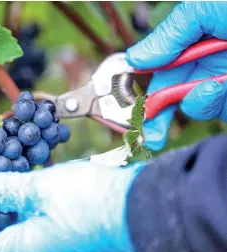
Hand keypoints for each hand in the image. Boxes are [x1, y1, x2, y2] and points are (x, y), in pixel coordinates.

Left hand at [0, 160, 144, 251]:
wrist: (139, 207)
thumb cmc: (89, 200)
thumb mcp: (41, 187)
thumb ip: (6, 189)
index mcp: (29, 248)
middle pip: (4, 243)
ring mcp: (62, 251)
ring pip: (26, 235)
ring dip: (11, 215)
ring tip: (2, 190)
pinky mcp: (76, 240)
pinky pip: (44, 230)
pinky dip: (32, 215)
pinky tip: (34, 193)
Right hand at [126, 1, 226, 150]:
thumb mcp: (206, 8)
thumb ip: (170, 34)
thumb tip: (135, 58)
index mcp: (197, 41)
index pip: (163, 71)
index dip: (149, 91)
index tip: (138, 113)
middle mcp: (209, 63)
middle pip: (176, 94)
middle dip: (163, 116)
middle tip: (152, 137)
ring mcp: (224, 82)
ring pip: (200, 105)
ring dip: (201, 101)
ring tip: (218, 86)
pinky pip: (219, 108)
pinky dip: (217, 101)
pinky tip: (223, 87)